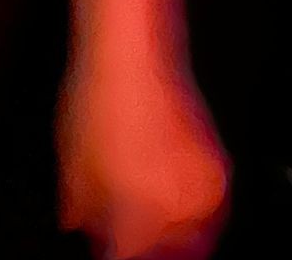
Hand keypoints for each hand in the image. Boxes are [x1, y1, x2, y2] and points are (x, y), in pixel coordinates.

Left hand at [58, 65, 227, 259]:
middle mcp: (179, 208)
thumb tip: (75, 222)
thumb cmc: (99, 98)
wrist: (133, 52)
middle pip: (171, 255)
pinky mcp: (219, 168)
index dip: (115, 253)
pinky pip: (209, 209)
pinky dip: (191, 212)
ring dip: (174, 238)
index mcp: (140, 213)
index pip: (129, 258)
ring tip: (148, 221)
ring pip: (197, 238)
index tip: (108, 246)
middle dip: (149, 250)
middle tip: (127, 237)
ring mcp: (204, 189)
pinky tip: (168, 198)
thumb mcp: (72, 155)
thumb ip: (76, 203)